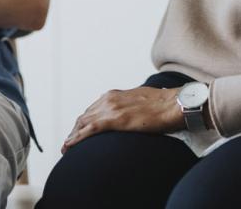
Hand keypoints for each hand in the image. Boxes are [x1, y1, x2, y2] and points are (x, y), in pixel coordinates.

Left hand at [61, 87, 182, 152]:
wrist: (173, 104)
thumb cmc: (163, 103)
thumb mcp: (141, 101)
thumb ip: (131, 106)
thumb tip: (133, 113)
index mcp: (115, 94)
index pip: (93, 109)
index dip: (84, 121)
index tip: (79, 130)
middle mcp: (109, 99)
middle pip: (85, 116)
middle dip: (75, 129)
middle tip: (69, 141)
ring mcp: (111, 108)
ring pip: (83, 123)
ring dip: (73, 135)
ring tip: (66, 146)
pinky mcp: (115, 119)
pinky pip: (89, 130)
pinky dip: (77, 138)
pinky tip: (70, 146)